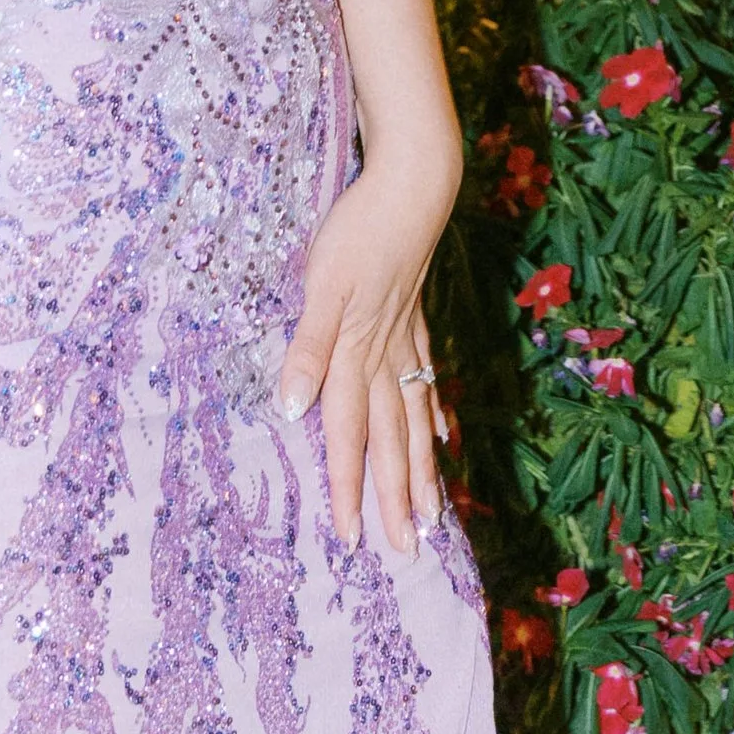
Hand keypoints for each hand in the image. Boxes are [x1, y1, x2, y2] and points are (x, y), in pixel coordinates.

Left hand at [278, 157, 456, 554]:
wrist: (412, 184)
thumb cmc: (360, 228)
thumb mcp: (322, 283)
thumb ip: (308, 347)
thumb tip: (293, 411)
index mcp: (356, 353)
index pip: (349, 436)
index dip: (348, 488)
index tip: (351, 540)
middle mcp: (385, 356)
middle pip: (391, 441)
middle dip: (395, 498)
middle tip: (408, 549)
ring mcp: (406, 338)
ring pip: (415, 418)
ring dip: (421, 469)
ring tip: (432, 512)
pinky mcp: (415, 317)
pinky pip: (426, 380)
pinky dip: (433, 413)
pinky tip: (441, 435)